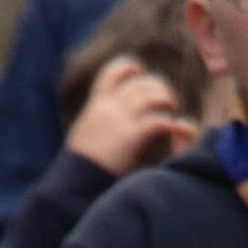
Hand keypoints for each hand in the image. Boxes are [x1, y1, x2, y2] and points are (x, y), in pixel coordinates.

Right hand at [68, 57, 191, 169]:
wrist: (75, 181)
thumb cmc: (80, 164)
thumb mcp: (83, 132)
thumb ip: (96, 121)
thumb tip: (101, 118)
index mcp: (96, 105)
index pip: (111, 73)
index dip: (128, 66)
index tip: (140, 68)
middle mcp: (108, 108)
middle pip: (139, 84)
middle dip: (157, 86)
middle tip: (167, 97)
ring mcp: (119, 121)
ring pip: (150, 96)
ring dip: (166, 99)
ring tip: (173, 108)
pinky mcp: (130, 136)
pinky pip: (156, 121)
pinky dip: (167, 122)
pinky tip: (171, 127)